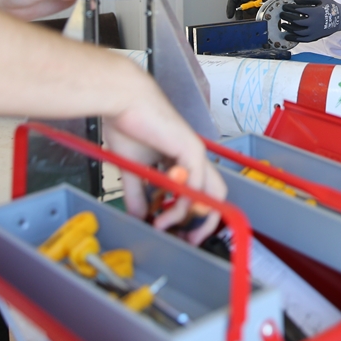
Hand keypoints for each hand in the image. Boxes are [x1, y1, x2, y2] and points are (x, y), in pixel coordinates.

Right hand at [105, 99, 226, 245]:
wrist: (123, 102)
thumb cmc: (128, 125)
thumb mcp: (132, 168)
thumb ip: (138, 194)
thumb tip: (138, 216)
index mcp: (183, 161)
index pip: (200, 193)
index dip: (193, 217)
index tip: (179, 234)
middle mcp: (195, 158)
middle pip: (217, 196)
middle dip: (205, 223)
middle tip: (187, 239)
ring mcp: (196, 154)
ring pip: (209, 195)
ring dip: (184, 216)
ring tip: (161, 223)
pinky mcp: (191, 150)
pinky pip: (194, 185)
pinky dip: (181, 202)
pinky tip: (162, 210)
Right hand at [225, 0, 271, 17]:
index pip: (232, 1)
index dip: (230, 8)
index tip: (230, 16)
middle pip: (237, 9)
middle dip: (239, 15)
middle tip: (240, 20)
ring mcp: (248, 4)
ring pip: (248, 11)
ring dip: (253, 9)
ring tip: (258, 2)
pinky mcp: (255, 6)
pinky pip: (256, 10)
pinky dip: (258, 9)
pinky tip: (261, 3)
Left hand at [280, 0, 340, 42]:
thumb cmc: (330, 7)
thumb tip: (295, 0)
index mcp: (315, 12)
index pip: (298, 10)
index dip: (289, 8)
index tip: (284, 7)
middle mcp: (313, 23)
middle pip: (296, 21)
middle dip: (287, 17)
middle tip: (281, 14)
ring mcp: (314, 32)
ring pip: (298, 32)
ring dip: (288, 28)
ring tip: (283, 24)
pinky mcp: (315, 37)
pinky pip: (302, 39)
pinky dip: (294, 38)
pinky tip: (288, 36)